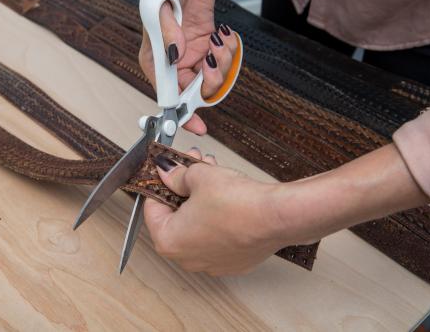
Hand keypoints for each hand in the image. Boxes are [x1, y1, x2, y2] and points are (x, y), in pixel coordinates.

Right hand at [138, 0, 238, 134]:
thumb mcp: (159, 8)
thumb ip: (167, 33)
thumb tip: (176, 55)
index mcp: (155, 62)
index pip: (166, 96)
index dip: (180, 115)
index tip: (196, 126)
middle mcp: (174, 65)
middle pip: (194, 93)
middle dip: (208, 83)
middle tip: (211, 61)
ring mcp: (193, 58)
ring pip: (213, 79)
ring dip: (221, 63)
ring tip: (216, 40)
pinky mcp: (209, 48)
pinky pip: (224, 61)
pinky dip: (228, 50)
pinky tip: (221, 33)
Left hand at [144, 144, 428, 275]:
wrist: (278, 216)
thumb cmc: (238, 203)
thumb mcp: (198, 176)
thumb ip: (176, 175)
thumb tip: (167, 173)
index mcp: (168, 241)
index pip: (151, 208)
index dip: (159, 183)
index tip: (166, 170)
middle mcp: (187, 258)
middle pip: (175, 216)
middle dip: (183, 188)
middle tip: (191, 166)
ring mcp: (212, 263)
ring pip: (197, 224)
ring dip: (200, 199)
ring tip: (213, 174)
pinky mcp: (234, 261)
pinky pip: (216, 235)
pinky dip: (218, 215)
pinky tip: (227, 195)